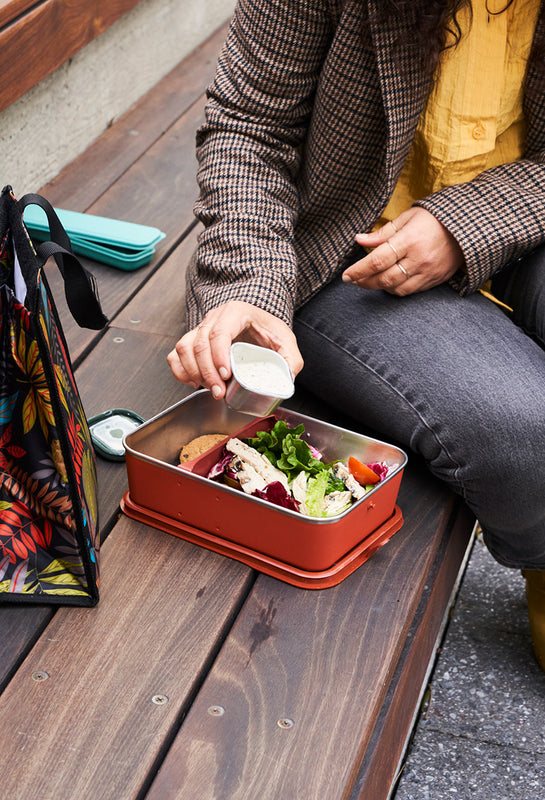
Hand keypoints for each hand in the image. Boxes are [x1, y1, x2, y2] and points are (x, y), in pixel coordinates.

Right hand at [167, 301, 303, 398]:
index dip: (219, 355)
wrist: (259, 324)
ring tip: (210, 389)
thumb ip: (291, 360)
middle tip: (219, 392)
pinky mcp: (193, 341)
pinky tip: (195, 382)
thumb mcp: (287, 342)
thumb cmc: (269, 330)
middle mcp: (214, 318)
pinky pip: (176, 355)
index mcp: (236, 313)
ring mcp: (201, 328)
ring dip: (193, 372)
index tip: (226, 375)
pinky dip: (181, 371)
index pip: (220, 332)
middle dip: (207, 372)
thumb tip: (285, 380)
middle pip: (200, 343)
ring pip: (184, 348)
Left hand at [342, 207, 464, 294]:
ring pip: (396, 289)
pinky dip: (395, 289)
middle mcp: (419, 259)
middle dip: (365, 282)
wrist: (468, 227)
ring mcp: (428, 272)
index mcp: (410, 240)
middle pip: (384, 279)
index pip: (377, 260)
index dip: (359, 270)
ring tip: (369, 280)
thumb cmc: (434, 218)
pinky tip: (388, 282)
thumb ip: (382, 233)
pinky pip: (410, 291)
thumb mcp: (407, 218)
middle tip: (353, 279)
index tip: (346, 275)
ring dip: (379, 287)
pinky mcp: (435, 280)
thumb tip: (359, 239)